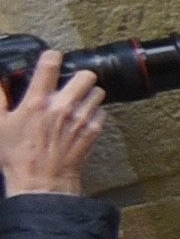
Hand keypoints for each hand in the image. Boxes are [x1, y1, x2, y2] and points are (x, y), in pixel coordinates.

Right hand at [0, 52, 109, 199]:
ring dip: (88, 94)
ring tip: (77, 102)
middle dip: (78, 77)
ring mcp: (81, 119)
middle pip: (86, 75)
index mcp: (37, 102)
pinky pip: (102, 112)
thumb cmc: (18, 156)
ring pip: (98, 92)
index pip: (50, 64)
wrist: (41, 182)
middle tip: (70, 84)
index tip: (51, 58)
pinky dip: (94, 113)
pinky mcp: (93, 131)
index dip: (52, 56)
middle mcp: (63, 107)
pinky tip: (82, 119)